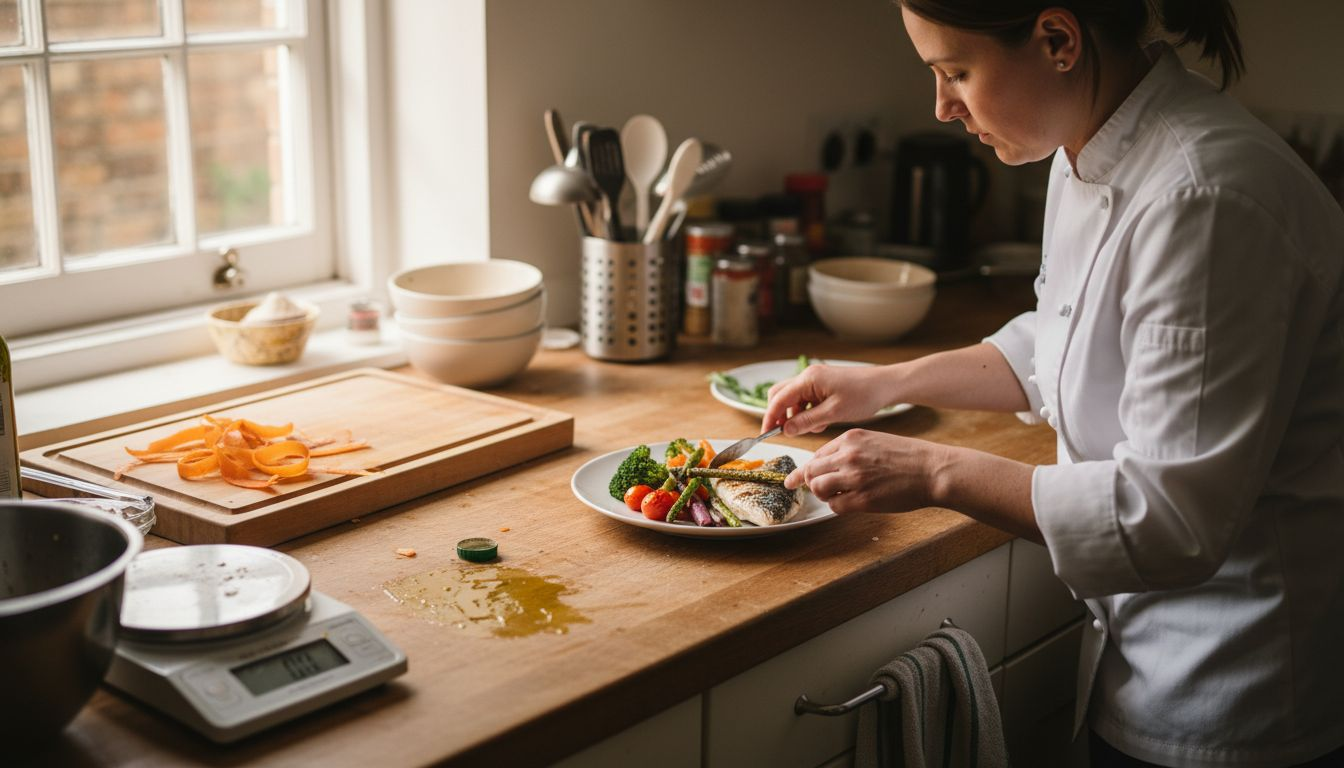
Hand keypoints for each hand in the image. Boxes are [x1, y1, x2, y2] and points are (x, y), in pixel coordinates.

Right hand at [760, 363, 896, 435]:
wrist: (885, 385)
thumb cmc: (863, 396)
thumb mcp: (833, 413)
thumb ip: (807, 421)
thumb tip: (785, 429)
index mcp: (808, 379)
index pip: (778, 399)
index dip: (770, 417)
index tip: (765, 434)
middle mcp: (808, 376)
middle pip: (781, 395)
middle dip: (780, 415)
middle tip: (785, 433)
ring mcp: (815, 380)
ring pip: (793, 399)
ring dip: (796, 415)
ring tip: (813, 428)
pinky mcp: (822, 385)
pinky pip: (806, 399)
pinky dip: (807, 412)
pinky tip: (821, 422)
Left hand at [785, 429, 949, 514]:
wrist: (933, 470)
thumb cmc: (909, 456)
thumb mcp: (875, 440)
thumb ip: (851, 449)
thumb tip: (830, 464)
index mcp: (851, 439)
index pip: (816, 454)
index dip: (806, 469)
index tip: (796, 478)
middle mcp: (848, 456)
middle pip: (811, 471)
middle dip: (811, 483)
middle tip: (817, 490)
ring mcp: (854, 478)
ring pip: (818, 488)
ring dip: (824, 495)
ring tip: (837, 496)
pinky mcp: (862, 499)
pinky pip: (835, 505)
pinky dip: (838, 506)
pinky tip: (850, 503)